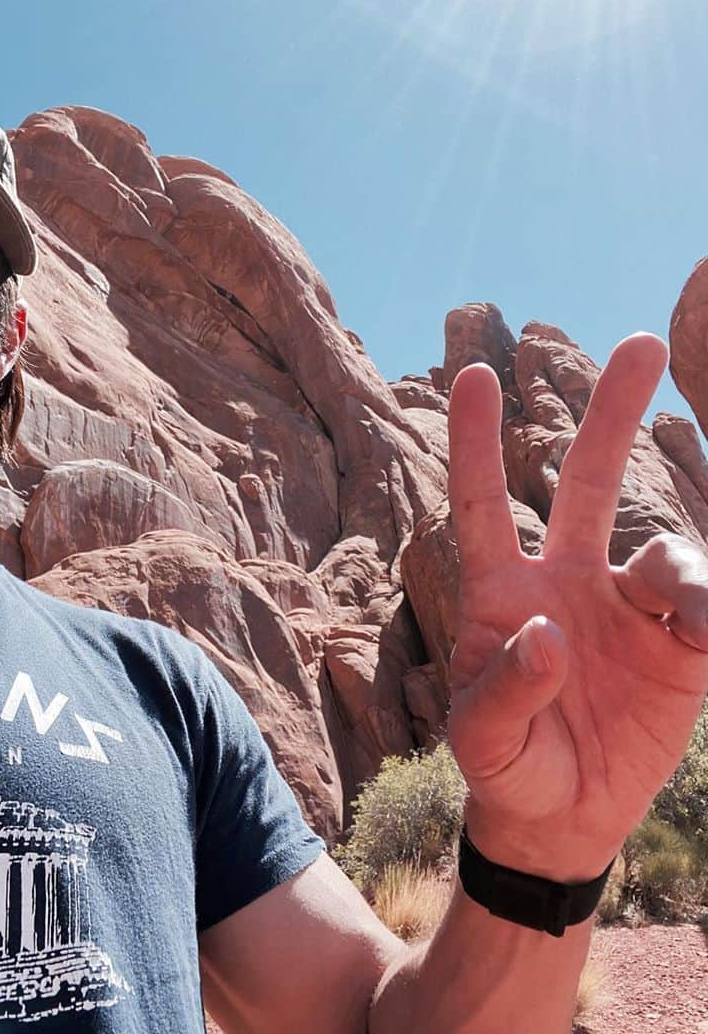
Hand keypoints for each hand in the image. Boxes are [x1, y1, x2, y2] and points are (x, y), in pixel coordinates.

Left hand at [445, 333, 707, 883]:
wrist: (562, 817)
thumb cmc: (506, 768)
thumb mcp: (483, 740)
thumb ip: (504, 689)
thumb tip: (547, 633)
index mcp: (500, 592)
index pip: (481, 504)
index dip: (478, 443)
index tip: (475, 376)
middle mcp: (563, 581)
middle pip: (585, 482)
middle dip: (611, 415)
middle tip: (641, 343)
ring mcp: (624, 609)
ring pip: (665, 548)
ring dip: (685, 577)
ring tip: (693, 629)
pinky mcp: (678, 647)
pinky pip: (707, 604)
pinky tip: (704, 642)